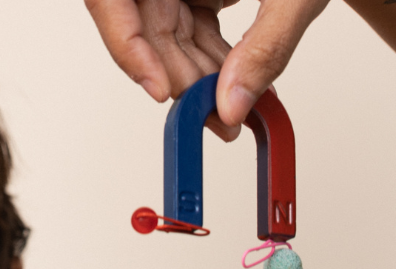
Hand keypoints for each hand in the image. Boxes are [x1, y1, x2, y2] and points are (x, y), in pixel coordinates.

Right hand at [85, 0, 329, 134]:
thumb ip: (267, 46)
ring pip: (163, 37)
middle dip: (177, 77)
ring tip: (231, 110)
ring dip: (195, 79)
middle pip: (143, 26)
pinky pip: (187, 33)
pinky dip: (210, 64)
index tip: (161, 89)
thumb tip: (234, 104)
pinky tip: (235, 81)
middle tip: (213, 115)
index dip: (127, 44)